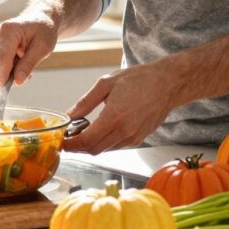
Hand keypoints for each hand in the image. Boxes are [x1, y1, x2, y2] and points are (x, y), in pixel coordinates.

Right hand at [0, 14, 59, 88]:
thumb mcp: (42, 48)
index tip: (5, 89)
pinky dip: (5, 67)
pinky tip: (17, 60)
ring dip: (7, 71)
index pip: (0, 58)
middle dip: (7, 75)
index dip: (2, 75)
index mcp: (9, 30)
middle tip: (26, 74)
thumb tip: (18, 82)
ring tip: (24, 63)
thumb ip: (29, 65)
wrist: (39, 19)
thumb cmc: (43, 31)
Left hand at [64, 61, 179, 153]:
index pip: (86, 141)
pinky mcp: (139, 139)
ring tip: (83, 131)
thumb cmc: (139, 79)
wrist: (167, 83)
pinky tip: (100, 129)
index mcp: (114, 117)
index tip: (61, 141)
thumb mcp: (106, 84)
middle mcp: (125, 132)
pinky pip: (116, 146)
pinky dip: (104, 142)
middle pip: (93, 149)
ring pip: (105, 150)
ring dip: (91, 145)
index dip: (70, 144)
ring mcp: (133, 138)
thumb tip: (68, 115)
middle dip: (78, 146)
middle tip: (68, 136)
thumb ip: (85, 102)